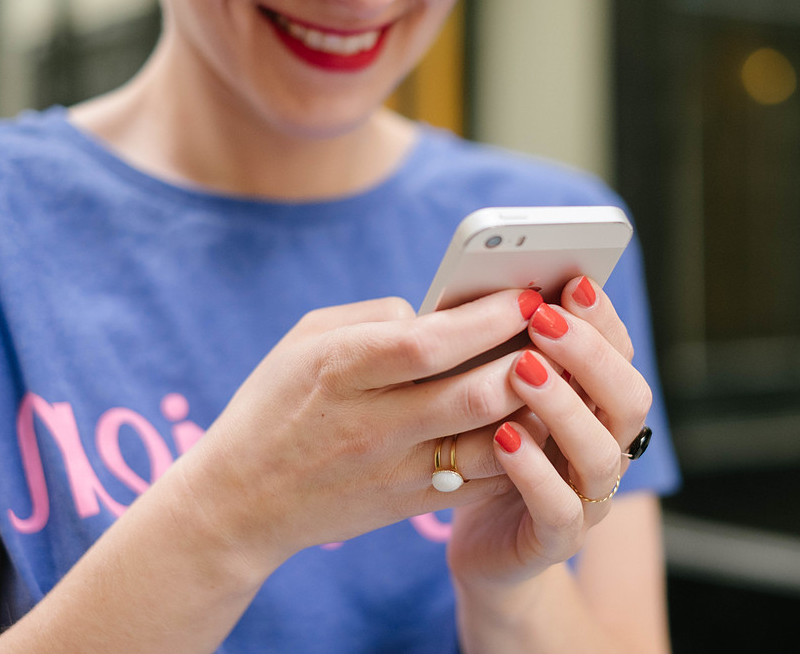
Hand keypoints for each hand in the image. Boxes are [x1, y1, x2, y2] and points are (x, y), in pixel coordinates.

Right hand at [177, 289, 544, 567]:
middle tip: (559, 331)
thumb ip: (375, 318)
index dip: (489, 316)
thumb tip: (442, 314)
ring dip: (534, 408)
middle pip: (474, 395)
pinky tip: (535, 420)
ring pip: (490, 443)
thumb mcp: (306, 340)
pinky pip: (482, 480)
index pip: (430, 342)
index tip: (528, 293)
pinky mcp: (408, 504)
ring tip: (557, 374)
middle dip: (530, 359)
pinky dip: (518, 450)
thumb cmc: (275, 403)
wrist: (240, 501)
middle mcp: (371, 424)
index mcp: (340, 369)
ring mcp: (393, 471)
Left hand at [447, 276, 651, 589]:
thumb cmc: (486, 453)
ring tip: (522, 370)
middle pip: (628, 398)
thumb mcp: (496, 396)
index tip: (572, 280)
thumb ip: (505, 355)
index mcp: (597, 407)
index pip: (619, 354)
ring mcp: (588, 498)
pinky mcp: (556, 540)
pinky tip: (504, 438)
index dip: (601, 318)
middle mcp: (605, 448)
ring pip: (601, 453)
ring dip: (563, 405)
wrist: (483, 544)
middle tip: (544, 319)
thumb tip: (491, 293)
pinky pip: (559, 508)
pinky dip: (535, 471)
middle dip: (589, 354)